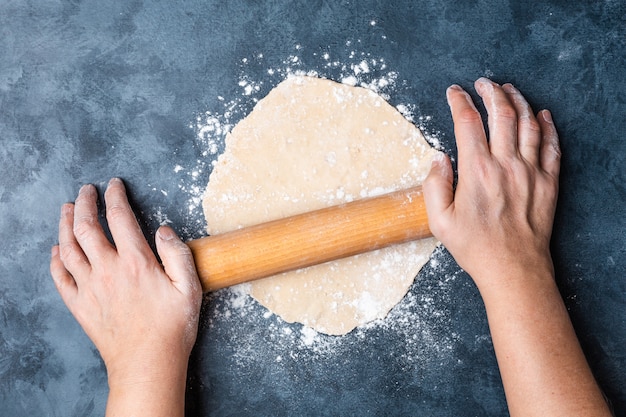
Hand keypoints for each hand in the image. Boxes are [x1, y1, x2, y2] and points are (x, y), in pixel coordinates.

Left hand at [50, 178, 201, 415]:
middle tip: (85, 190)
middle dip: (84, 203)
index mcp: (136, 262)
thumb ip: (178, 254)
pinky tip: (56, 250)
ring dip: (64, 225)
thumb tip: (164, 230)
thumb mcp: (189, 288)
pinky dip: (55, 260)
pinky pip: (60, 278)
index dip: (116, 196)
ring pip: (68, 248)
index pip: (120, 217)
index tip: (114, 184)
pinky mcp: (80, 306)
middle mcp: (108, 270)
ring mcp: (90, 288)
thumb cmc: (172, 327)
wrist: (148, 363)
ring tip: (66, 210)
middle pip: (87, 227)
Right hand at [423, 79, 610, 415]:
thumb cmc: (475, 247)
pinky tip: (542, 116)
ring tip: (509, 89)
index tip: (454, 92)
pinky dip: (547, 127)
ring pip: (528, 123)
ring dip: (518, 101)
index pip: (467, 121)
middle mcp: (505, 164)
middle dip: (490, 91)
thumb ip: (434, 185)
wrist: (513, 268)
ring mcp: (530, 171)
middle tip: (482, 82)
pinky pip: (551, 146)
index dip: (459, 100)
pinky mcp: (548, 182)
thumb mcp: (439, 221)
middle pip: (501, 113)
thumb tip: (438, 158)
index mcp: (476, 170)